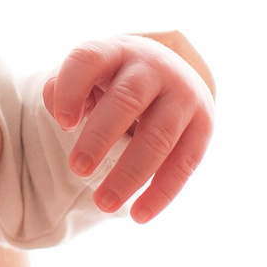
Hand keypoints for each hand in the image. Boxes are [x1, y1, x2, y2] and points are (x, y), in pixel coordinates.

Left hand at [43, 34, 214, 219]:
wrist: (169, 72)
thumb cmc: (113, 80)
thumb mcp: (88, 76)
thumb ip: (63, 90)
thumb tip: (64, 116)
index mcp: (116, 51)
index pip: (89, 60)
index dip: (71, 89)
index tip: (61, 123)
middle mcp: (153, 68)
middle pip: (127, 100)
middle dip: (100, 137)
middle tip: (77, 169)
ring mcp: (183, 95)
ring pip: (159, 136)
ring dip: (130, 174)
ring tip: (103, 204)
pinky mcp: (204, 124)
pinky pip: (186, 163)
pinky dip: (162, 192)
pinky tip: (139, 215)